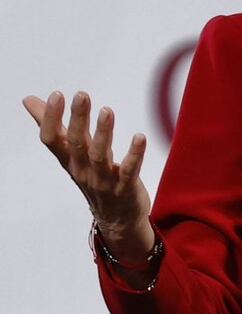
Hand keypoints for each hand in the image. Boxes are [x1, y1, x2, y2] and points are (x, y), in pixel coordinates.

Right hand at [23, 91, 154, 260]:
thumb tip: (30, 100)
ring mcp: (102, 181)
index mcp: (68, 160)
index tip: (57, 94)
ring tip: (107, 111)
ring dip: (103, 133)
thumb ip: (54, 125)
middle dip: (78, 119)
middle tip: (81, 95)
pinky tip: (140, 137)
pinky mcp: (125, 188)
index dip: (52, 118)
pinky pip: (128, 171)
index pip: (52, 139)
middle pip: (76, 144)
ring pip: (100, 156)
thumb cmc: (94, 177)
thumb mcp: (73, 152)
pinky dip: (134, 155)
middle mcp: (81, 170)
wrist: (117, 219)